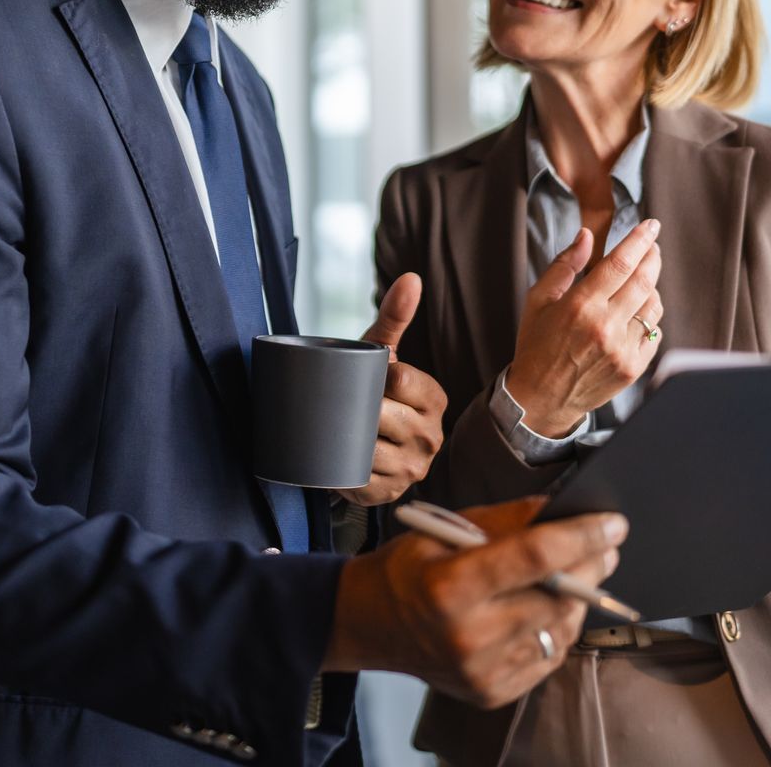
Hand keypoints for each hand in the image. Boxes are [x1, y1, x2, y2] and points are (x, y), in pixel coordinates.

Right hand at [321, 496, 625, 706]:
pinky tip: (550, 607)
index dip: (580, 536)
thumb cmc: (409, 568)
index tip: (613, 523)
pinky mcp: (493, 692)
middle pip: (556, 597)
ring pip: (560, 629)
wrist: (370, 624)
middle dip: (591, 566)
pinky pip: (548, 657)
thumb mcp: (446, 528)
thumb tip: (561, 509)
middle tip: (607, 545)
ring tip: (577, 574)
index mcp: (450, 587)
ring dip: (577, 598)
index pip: (534, 557)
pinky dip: (557, 628)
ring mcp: (483, 670)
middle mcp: (468, 635)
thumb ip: (507, 521)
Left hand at [336, 273, 446, 505]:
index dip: (374, 377)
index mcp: (435, 398)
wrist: (363, 438)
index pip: (401, 380)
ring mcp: (413, 468)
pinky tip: (335, 456)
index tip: (361, 375)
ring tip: (335, 427)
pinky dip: (342, 467)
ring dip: (347, 438)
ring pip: (371, 450)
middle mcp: (431, 436)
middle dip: (356, 408)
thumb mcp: (383, 353)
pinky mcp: (388, 493)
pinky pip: (360, 479)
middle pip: (382, 415)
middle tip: (338, 401)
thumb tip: (411, 277)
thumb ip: (395, 317)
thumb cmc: (375, 387)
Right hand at [505, 220, 664, 436]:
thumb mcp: (538, 300)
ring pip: (653, 306)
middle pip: (644, 281)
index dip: (639, 240)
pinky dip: (650, 317)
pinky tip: (636, 314)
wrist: (540, 398)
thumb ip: (565, 265)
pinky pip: (654, 332)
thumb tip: (586, 236)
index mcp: (580, 305)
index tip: (650, 226)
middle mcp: (605, 326)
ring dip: (652, 287)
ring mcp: (622, 349)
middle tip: (652, 246)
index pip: (621, 263)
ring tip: (641, 281)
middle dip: (652, 258)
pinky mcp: (633, 368)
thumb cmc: (536, 345)